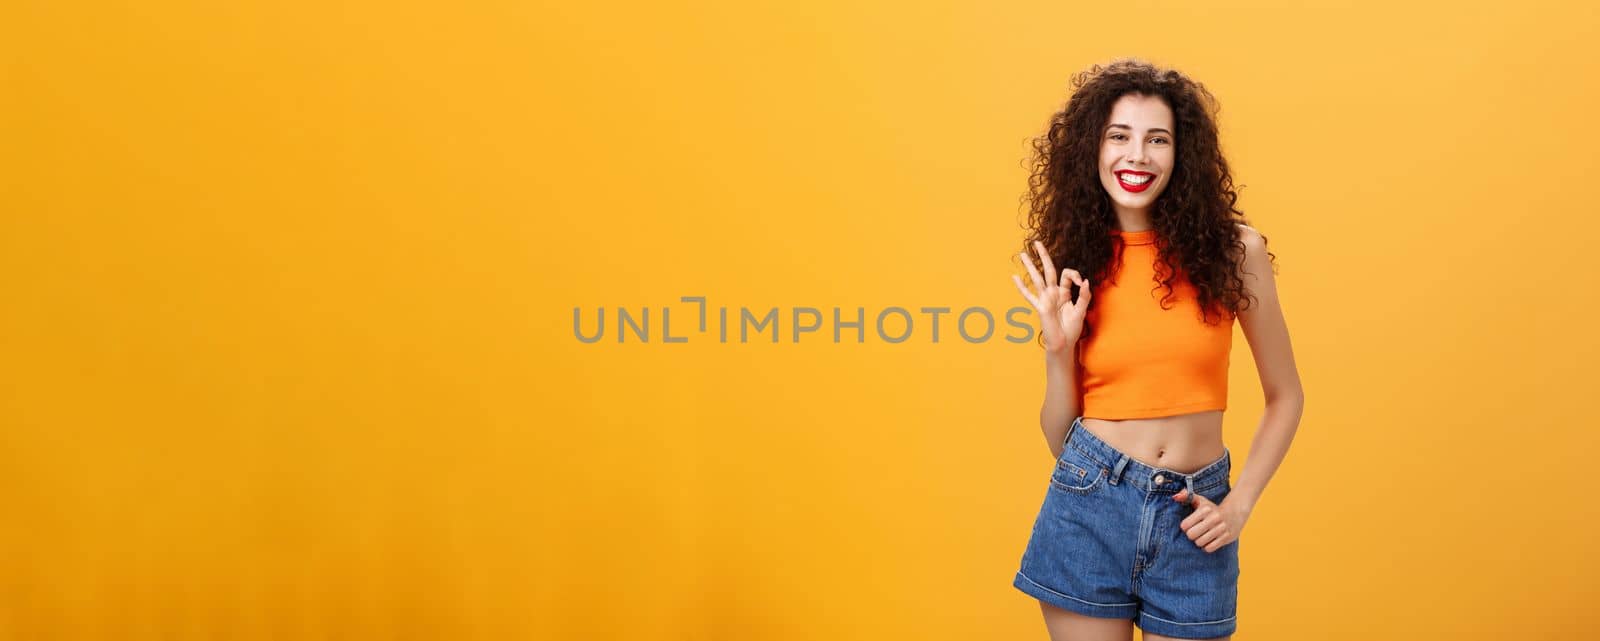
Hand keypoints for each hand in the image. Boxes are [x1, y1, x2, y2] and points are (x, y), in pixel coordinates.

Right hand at [1011, 240, 1090, 354]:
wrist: (1063, 343)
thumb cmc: (1072, 329)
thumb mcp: (1082, 311)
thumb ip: (1084, 296)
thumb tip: (1085, 281)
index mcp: (1064, 292)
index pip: (1067, 274)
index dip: (1074, 274)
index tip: (1080, 282)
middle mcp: (1053, 293)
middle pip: (1048, 270)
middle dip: (1043, 256)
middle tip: (1037, 242)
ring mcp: (1045, 299)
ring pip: (1037, 279)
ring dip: (1029, 266)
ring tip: (1022, 254)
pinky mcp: (1040, 308)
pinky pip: (1029, 296)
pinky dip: (1022, 287)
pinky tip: (1014, 277)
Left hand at [1173, 489, 1248, 553]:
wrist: (1235, 513)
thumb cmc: (1212, 508)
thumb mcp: (1200, 501)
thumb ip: (1186, 496)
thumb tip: (1175, 497)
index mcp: (1205, 509)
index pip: (1185, 525)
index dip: (1185, 527)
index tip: (1189, 525)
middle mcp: (1214, 518)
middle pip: (1191, 535)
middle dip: (1191, 535)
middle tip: (1195, 532)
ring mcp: (1221, 528)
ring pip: (1200, 543)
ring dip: (1199, 541)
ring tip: (1202, 536)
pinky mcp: (1227, 537)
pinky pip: (1210, 548)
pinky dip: (1207, 547)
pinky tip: (1209, 541)